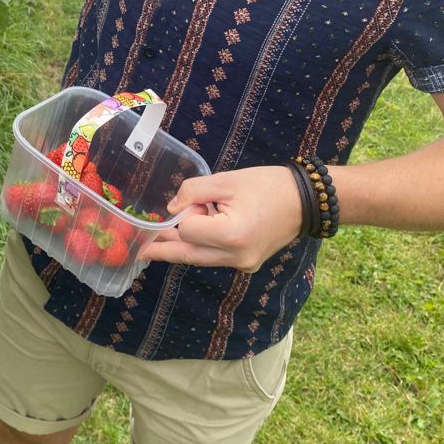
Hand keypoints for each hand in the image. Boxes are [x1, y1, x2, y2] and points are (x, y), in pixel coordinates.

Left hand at [137, 166, 302, 272]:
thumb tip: (172, 209)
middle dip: (164, 250)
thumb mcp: (226, 180)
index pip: (188, 230)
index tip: (192, 203)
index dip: (183, 215)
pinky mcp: (247, 263)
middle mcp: (236, 257)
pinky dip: (200, 248)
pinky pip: (214, 258)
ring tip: (154, 246)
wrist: (305, 201)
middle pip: (189, 255)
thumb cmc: (267, 185)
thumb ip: (193, 191)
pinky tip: (189, 239)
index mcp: (232, 235)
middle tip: (139, 251)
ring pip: (200, 259)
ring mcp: (243, 264)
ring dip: (181, 248)